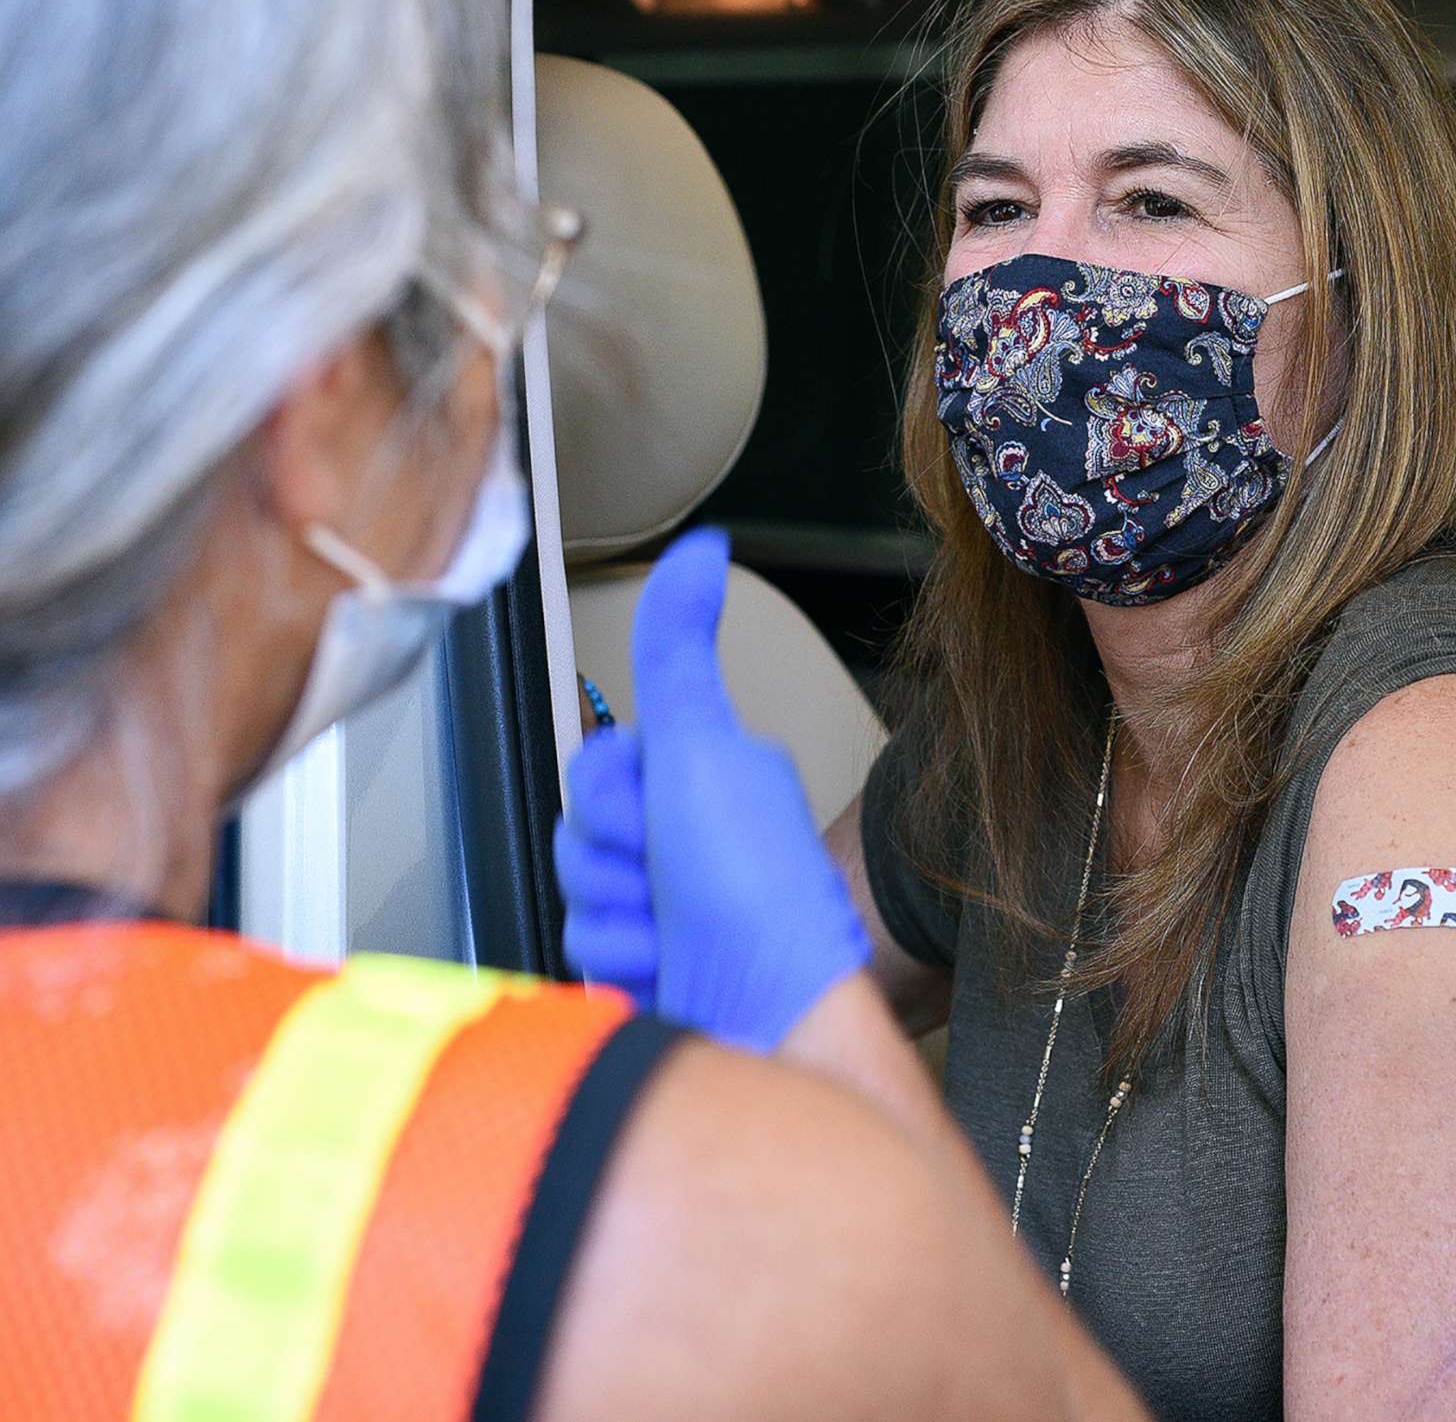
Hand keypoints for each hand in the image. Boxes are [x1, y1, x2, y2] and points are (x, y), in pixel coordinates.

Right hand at [560, 528, 872, 1051]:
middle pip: (575, 833)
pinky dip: (622, 971)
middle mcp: (685, 840)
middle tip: (672, 880)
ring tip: (678, 934)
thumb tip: (701, 547)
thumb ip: (680, 651)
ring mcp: (665, 910)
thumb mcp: (708, 748)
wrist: (774, 1016)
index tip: (661, 815)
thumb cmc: (758, 890)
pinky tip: (669, 975)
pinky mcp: (647, 974)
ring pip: (574, 898)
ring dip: (620, 922)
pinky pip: (582, 959)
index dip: (614, 796)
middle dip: (615, 864)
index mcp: (699, 779)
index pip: (592, 767)